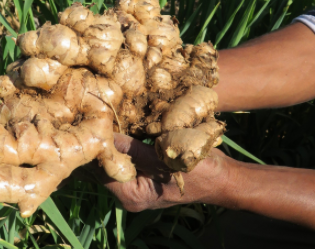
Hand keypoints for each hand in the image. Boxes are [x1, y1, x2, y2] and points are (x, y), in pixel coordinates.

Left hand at [90, 133, 234, 211]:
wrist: (223, 177)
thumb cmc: (199, 172)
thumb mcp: (164, 159)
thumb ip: (133, 150)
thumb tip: (107, 136)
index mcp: (132, 196)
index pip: (101, 172)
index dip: (96, 150)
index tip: (92, 126)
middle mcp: (130, 193)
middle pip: (105, 167)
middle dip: (101, 145)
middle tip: (94, 119)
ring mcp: (136, 183)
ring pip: (114, 160)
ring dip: (111, 142)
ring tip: (103, 120)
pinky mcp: (143, 173)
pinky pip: (126, 157)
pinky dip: (123, 143)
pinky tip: (119, 126)